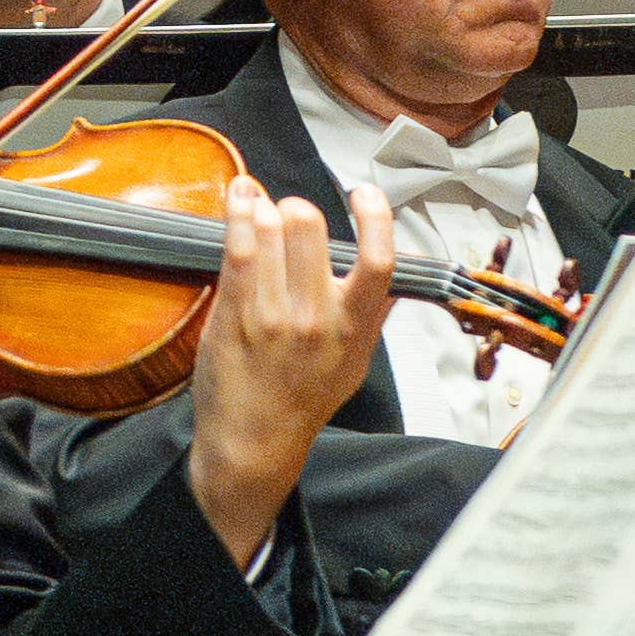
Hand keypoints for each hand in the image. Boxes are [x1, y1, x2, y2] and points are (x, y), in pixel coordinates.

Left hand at [181, 188, 392, 561]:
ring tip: (257, 207)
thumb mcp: (355, 362)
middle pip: (310, 228)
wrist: (254, 443)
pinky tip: (240, 197)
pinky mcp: (235, 314)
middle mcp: (318, 319)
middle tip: (287, 215)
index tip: (363, 192)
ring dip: (262, 208)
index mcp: (354, 327)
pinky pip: (239, 247)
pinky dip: (238, 213)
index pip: (379, 261)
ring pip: (271, 228)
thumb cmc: (303, 400)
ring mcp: (274, 316)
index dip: (375, 217)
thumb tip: (399, 270)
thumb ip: (375, 315)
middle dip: (296, 208)